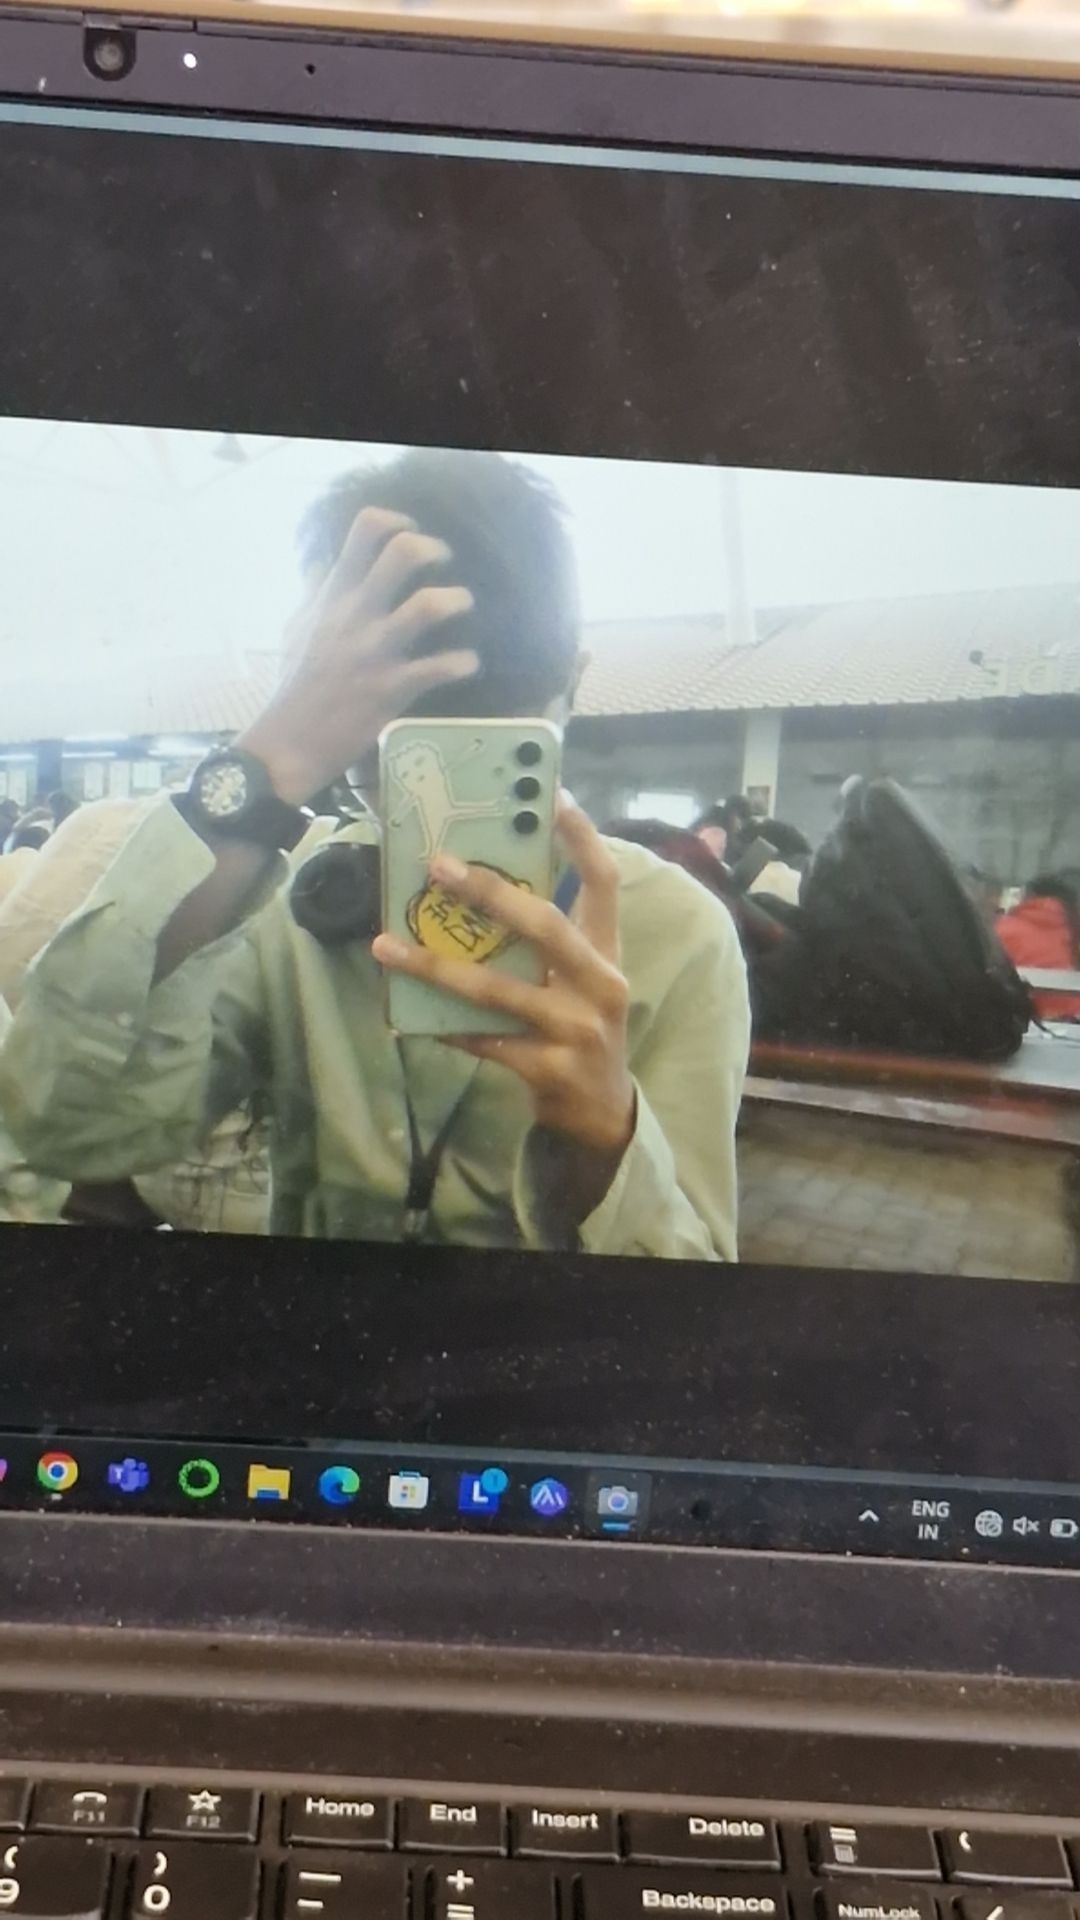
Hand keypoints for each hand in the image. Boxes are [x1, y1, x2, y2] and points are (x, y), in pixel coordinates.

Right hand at [239, 508, 477, 803]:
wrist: (290, 742)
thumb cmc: (294, 684)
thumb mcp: (296, 627)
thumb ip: (316, 593)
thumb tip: (326, 563)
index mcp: (334, 595)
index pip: (364, 530)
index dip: (397, 521)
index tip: (410, 532)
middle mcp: (356, 614)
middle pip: (403, 553)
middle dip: (434, 549)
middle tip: (444, 566)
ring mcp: (376, 651)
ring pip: (429, 605)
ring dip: (458, 600)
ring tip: (463, 606)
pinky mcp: (393, 688)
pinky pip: (442, 667)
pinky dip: (464, 662)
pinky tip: (467, 663)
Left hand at [372, 799, 635, 1214]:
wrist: (600, 1112)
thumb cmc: (579, 1026)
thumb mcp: (580, 977)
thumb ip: (548, 939)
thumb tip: (479, 883)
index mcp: (607, 952)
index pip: (603, 882)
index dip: (582, 838)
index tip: (553, 796)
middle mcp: (599, 984)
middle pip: (546, 925)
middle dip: (490, 892)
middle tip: (437, 865)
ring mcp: (576, 1029)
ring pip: (497, 990)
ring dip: (435, 967)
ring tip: (385, 946)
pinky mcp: (548, 1068)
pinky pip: (484, 1040)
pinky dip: (444, 1026)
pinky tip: (408, 1016)